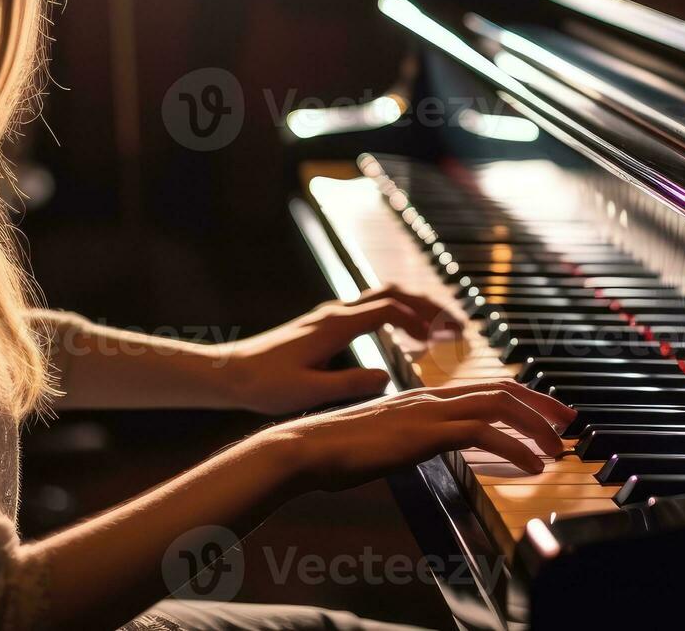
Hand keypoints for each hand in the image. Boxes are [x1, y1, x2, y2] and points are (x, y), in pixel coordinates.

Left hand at [224, 285, 465, 414]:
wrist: (227, 374)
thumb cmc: (263, 385)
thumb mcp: (307, 392)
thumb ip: (349, 384)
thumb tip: (388, 377)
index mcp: (336, 325)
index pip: (389, 309)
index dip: (419, 321)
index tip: (440, 342)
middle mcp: (335, 313)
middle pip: (392, 293)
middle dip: (428, 306)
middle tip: (457, 327)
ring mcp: (330, 316)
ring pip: (383, 296)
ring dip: (415, 307)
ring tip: (442, 329)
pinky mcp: (326, 324)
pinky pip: (371, 308)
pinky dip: (398, 314)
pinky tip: (406, 336)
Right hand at [276, 380, 577, 489]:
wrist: (307, 448)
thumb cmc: (338, 451)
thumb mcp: (385, 441)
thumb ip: (411, 438)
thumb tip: (428, 446)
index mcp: (425, 396)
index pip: (487, 387)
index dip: (523, 397)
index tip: (547, 414)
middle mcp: (433, 396)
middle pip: (503, 388)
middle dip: (542, 405)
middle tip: (569, 425)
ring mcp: (430, 411)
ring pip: (500, 406)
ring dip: (536, 427)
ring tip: (558, 451)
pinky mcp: (426, 432)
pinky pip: (484, 434)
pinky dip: (515, 448)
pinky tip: (531, 465)